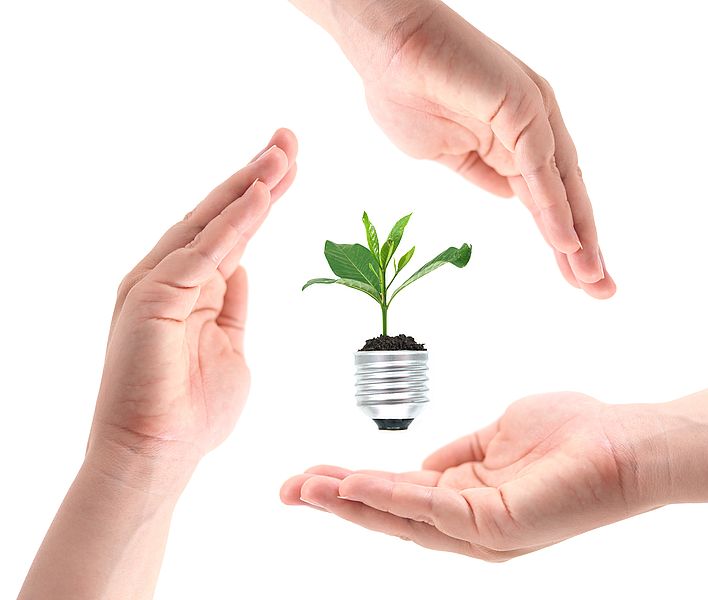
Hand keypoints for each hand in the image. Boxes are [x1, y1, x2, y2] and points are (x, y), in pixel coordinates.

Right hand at [88, 129, 297, 487]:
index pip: (230, 231)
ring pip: (210, 223)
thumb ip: (232, 306)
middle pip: (219, 215)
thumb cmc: (192, 414)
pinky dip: (234, 221)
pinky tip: (262, 194)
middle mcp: (169, 277)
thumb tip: (242, 268)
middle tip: (288, 138)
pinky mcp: (152, 298)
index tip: (288, 165)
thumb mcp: (230, 348)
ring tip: (282, 153)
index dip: (260, 196)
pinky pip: (203, 251)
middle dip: (256, 175)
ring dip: (249, 186)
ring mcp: (156, 284)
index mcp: (190, 289)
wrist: (156, 458)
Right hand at [280, 393, 649, 560]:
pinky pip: (431, 509)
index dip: (354, 487)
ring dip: (351, 502)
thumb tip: (421, 464)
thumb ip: (458, 454)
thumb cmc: (572, 434)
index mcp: (469, 501)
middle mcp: (470, 524)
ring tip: (305, 487)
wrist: (626, 442)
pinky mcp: (497, 526)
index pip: (400, 496)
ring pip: (402, 519)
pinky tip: (355, 484)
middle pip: (391, 516)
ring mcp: (482, 530)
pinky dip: (389, 496)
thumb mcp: (498, 436)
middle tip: (287, 489)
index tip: (310, 473)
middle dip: (337, 502)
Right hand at [327, 1, 614, 296]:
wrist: (382, 43)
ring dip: (577, 236)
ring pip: (561, 187)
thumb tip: (510, 197)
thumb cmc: (404, 88)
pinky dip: (554, 207)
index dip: (561, 238)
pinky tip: (565, 242)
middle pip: (564, 196)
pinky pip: (539, 168)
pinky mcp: (521, 105)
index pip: (547, 198)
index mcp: (514, 139)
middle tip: (601, 289)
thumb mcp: (446, 154)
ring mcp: (531, 115)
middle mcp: (532, 128)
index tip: (576, 276)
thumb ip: (482, 174)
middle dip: (583, 246)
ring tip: (591, 278)